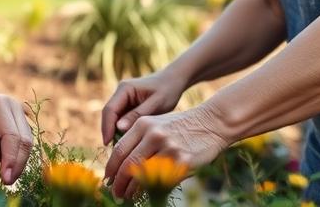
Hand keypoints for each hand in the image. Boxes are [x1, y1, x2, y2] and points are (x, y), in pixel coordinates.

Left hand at [0, 90, 32, 183]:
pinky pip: (21, 146)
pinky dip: (15, 159)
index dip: (11, 159)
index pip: (12, 135)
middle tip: (6, 183)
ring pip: (26, 144)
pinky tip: (4, 171)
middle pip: (24, 140)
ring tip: (4, 180)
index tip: (5, 179)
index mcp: (0, 104)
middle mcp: (14, 107)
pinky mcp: (17, 126)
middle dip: (17, 164)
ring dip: (18, 163)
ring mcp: (17, 115)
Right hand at [100, 70, 185, 143]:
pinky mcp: (128, 104)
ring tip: (120, 149)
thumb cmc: (168, 90)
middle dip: (109, 131)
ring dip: (115, 132)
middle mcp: (121, 92)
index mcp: (125, 88)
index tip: (107, 143)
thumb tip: (118, 128)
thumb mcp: (155, 104)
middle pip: (109, 114)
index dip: (106, 127)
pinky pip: (121, 118)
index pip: (109, 110)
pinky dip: (123, 129)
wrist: (175, 80)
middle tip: (113, 150)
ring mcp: (124, 98)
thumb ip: (137, 115)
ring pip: (114, 118)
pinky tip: (128, 142)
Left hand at [103, 107, 228, 198]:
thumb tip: (121, 165)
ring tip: (126, 196)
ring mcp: (168, 148)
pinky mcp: (182, 160)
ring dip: (132, 189)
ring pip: (142, 175)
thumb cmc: (181, 127)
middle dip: (118, 182)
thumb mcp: (156, 124)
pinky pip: (163, 179)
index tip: (108, 179)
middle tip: (115, 192)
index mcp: (143, 124)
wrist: (211, 123)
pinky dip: (152, 189)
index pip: (119, 150)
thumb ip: (139, 140)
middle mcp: (153, 135)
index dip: (111, 168)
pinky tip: (147, 193)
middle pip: (127, 164)